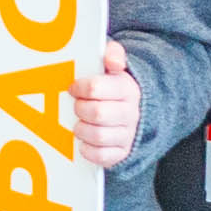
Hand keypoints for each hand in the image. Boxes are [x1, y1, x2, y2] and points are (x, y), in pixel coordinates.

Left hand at [67, 38, 140, 171]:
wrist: (137, 110)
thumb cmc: (115, 86)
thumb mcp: (116, 66)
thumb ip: (113, 54)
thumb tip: (112, 58)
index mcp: (127, 89)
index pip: (96, 88)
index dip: (79, 88)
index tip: (73, 88)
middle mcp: (131, 113)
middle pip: (97, 113)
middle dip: (80, 109)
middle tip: (76, 106)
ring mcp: (128, 134)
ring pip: (98, 136)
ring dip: (82, 130)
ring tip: (79, 122)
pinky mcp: (122, 152)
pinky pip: (102, 156)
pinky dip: (88, 150)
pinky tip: (84, 140)